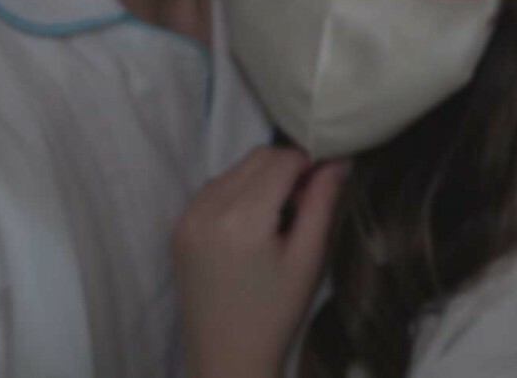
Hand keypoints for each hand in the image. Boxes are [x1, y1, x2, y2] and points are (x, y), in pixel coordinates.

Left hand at [172, 147, 348, 377]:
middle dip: (287, 168)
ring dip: (262, 179)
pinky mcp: (178, 227)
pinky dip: (237, 192)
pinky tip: (251, 225)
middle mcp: (207, 209)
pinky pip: (213, 189)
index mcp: (242, 218)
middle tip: (306, 203)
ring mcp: (187, 217)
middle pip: (257, 158)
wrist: (226, 358)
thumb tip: (338, 160)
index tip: (327, 183)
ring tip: (279, 218)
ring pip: (235, 169)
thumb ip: (323, 203)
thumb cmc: (276, 313)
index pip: (282, 160)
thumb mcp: (308, 259)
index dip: (310, 163)